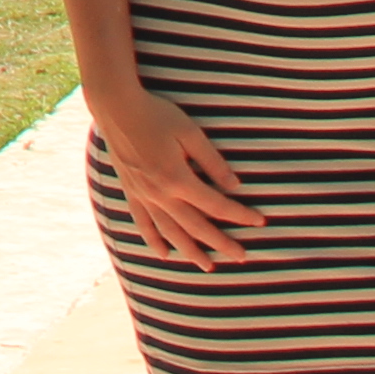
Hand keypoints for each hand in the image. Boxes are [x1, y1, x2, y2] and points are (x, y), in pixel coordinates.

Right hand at [94, 89, 263, 268]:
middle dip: (221, 243)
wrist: (116, 106)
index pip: (216, 205)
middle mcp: (160, 194)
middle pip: (196, 227)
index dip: (240, 215)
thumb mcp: (190, 132)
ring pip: (170, 232)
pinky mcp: (130, 191)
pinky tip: (163, 254)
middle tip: (241, 256)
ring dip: (190, 251)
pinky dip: (153, 240)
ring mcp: (143, 195)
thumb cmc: (156, 114)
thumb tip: (235, 186)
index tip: (259, 221)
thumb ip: (212, 161)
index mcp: (178, 179)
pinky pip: (142, 222)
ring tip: (207, 266)